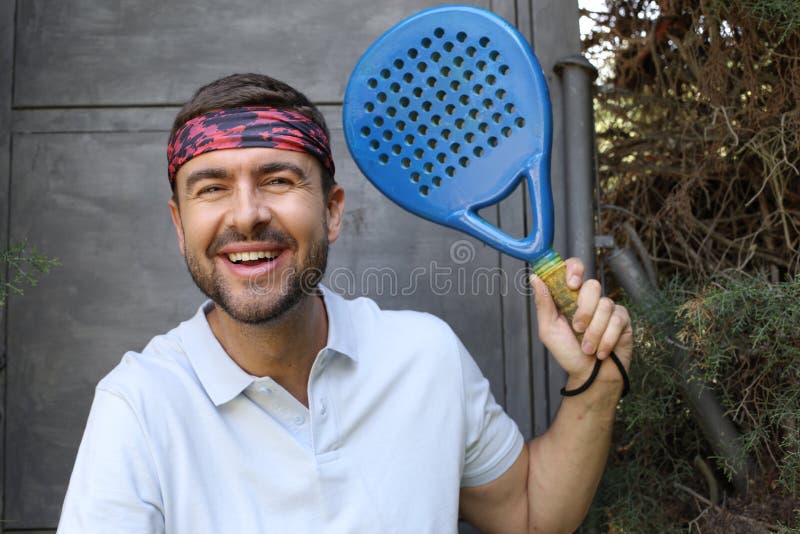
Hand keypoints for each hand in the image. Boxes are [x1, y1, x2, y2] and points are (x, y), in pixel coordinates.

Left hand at [530, 258, 632, 398]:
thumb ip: (544, 304)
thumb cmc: (568, 353)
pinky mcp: (623, 320)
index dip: (574, 270)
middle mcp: (589, 299)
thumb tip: (535, 277)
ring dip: (594, 331)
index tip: (572, 284)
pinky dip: (607, 338)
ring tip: (587, 348)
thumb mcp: (549, 330)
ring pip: (605, 305)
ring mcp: (607, 308)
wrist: (590, 376)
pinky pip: (617, 319)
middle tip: (577, 328)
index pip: (574, 269)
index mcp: (569, 297)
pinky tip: (601, 351)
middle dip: (584, 310)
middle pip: (592, 286)